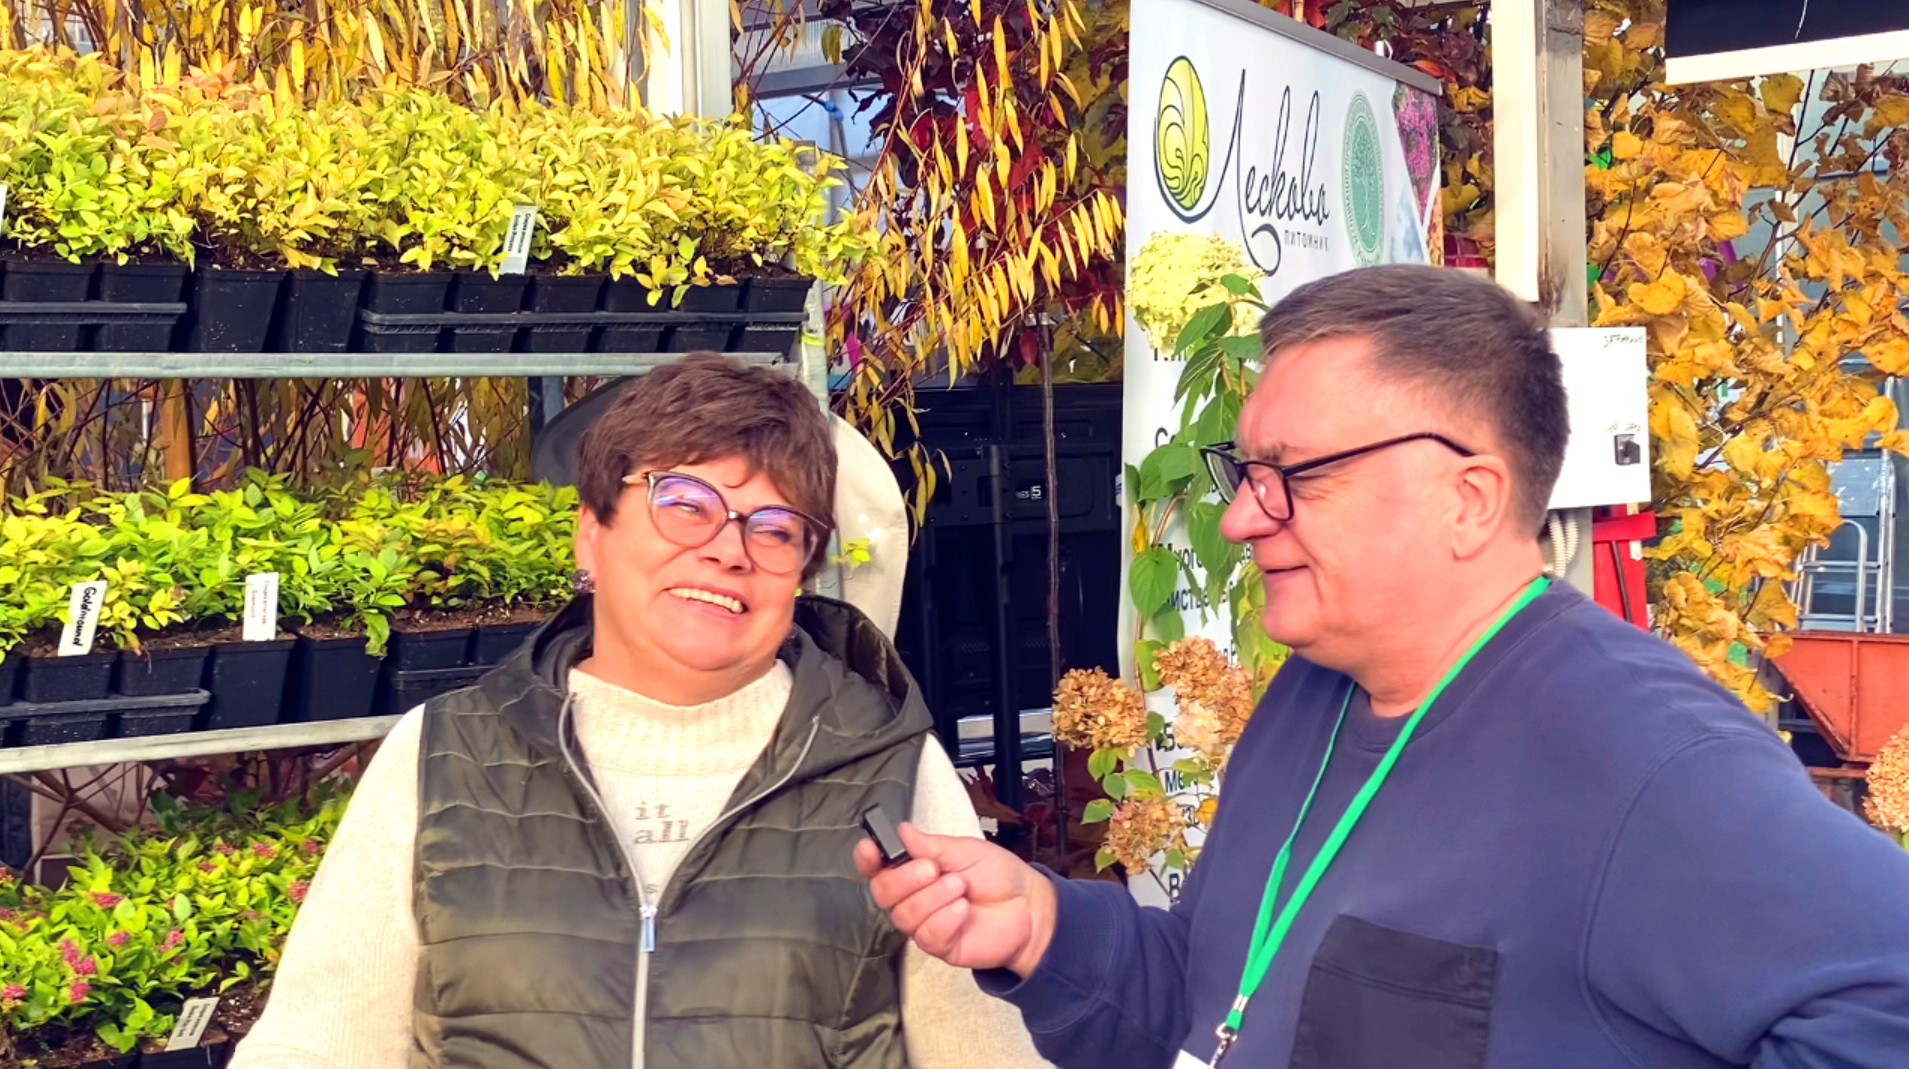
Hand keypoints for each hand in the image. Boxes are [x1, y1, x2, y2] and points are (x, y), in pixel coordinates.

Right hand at [855, 823, 1056, 977]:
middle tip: (934, 869)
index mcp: (915, 870)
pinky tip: (963, 910)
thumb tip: (902, 832)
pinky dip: (946, 918)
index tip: (870, 850)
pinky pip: (927, 935)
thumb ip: (931, 845)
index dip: (868, 860)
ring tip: (960, 888)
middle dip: (906, 878)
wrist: (1028, 906)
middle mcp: (914, 898)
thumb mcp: (966, 850)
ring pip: (904, 915)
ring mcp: (925, 923)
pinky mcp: (940, 946)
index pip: (878, 868)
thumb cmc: (998, 876)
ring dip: (933, 897)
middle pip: (883, 893)